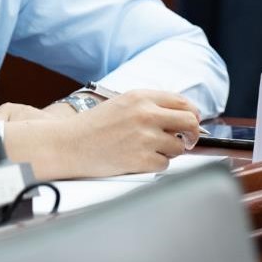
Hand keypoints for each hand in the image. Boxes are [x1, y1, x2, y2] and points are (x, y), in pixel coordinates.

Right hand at [2, 90, 201, 179]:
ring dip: (169, 151)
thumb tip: (183, 116)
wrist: (69, 144)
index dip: (192, 114)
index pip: (183, 102)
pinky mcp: (141, 160)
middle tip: (187, 140)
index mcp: (141, 97)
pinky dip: (156, 165)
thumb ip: (151, 105)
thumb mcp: (123, 103)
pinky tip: (138, 159)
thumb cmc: (94, 126)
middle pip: (190, 122)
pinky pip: (165, 164)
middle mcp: (146, 115)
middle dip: (193, 134)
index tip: (191, 123)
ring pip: (179, 147)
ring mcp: (144, 138)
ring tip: (148, 149)